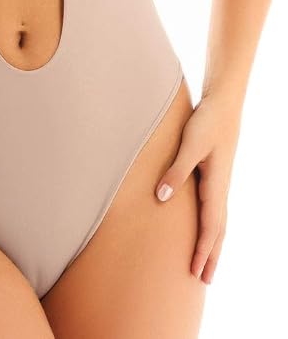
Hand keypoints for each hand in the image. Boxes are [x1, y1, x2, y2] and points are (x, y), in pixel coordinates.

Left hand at [154, 91, 241, 284]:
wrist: (223, 104)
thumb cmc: (207, 122)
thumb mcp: (190, 144)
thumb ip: (176, 170)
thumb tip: (162, 198)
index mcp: (216, 184)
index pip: (210, 226)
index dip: (203, 250)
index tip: (196, 271)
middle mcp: (220, 188)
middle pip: (218, 231)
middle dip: (212, 256)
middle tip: (205, 281)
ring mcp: (219, 183)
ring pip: (219, 222)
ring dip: (213, 245)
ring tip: (207, 264)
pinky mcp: (215, 176)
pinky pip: (215, 210)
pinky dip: (212, 228)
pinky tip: (205, 230)